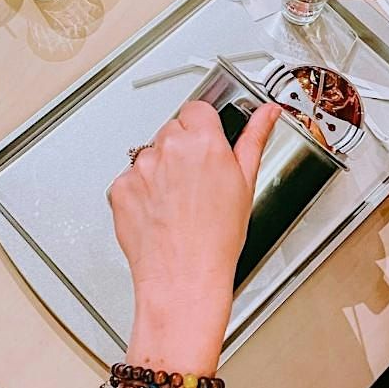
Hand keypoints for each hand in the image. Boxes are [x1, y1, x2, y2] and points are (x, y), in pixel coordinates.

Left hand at [109, 100, 280, 366]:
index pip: (196, 109)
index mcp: (203, 141)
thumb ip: (254, 138)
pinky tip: (160, 212)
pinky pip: (131, 178)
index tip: (207, 143)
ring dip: (161, 169)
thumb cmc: (217, 239)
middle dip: (183, 149)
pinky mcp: (121, 187)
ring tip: (178, 203)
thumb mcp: (246, 183)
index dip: (203, 127)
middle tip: (197, 181)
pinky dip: (142, 191)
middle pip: (173, 130)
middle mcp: (169, 147)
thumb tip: (267, 114)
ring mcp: (141, 167)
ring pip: (151, 154)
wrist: (184, 278)